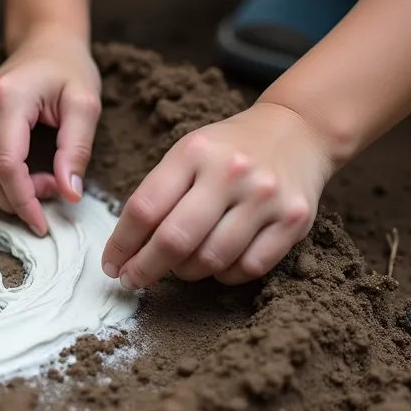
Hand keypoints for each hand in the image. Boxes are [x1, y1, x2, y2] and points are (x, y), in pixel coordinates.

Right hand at [0, 27, 101, 235]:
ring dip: (4, 195)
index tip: (43, 224)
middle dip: (15, 200)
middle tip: (53, 192)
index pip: (6, 165)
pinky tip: (24, 177)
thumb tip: (69, 194)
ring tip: (42, 183)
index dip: (23, 200)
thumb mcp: (86, 104)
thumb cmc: (69, 70)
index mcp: (8, 97)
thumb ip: (77, 149)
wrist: (45, 42)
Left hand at [102, 102, 335, 287]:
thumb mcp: (189, 153)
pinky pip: (248, 267)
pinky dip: (224, 275)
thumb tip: (128, 251)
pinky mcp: (294, 220)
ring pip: (211, 260)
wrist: (298, 130)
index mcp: (194, 152)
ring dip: (186, 272)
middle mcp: (231, 173)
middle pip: (174, 240)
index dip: (121, 245)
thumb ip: (160, 194)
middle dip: (145, 269)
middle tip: (133, 280)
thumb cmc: (229, 149)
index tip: (111, 265)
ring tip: (180, 266)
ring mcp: (265, 198)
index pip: (145, 209)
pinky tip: (217, 265)